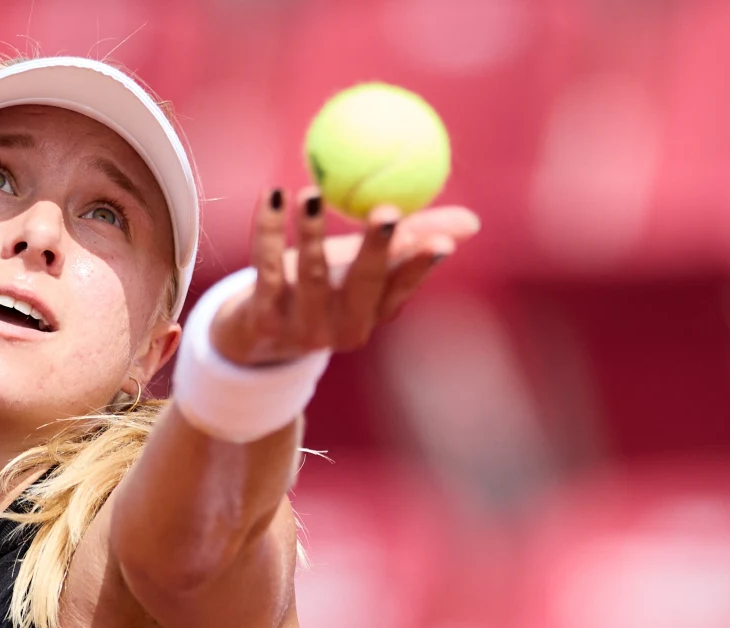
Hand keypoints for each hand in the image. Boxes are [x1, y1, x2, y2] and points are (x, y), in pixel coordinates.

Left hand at [209, 187, 479, 366]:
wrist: (257, 331)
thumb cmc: (322, 285)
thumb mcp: (364, 263)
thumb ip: (411, 239)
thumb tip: (471, 223)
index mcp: (375, 313)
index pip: (402, 288)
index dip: (420, 266)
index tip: (440, 240)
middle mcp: (344, 328)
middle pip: (363, 286)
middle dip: (377, 250)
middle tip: (387, 211)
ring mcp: (303, 328)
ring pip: (312, 276)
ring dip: (313, 233)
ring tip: (311, 193)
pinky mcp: (265, 319)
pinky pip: (268, 268)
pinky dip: (269, 230)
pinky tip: (272, 194)